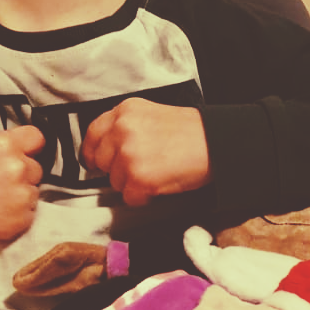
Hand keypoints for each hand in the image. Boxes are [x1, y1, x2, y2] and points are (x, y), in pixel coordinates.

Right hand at [0, 125, 43, 241]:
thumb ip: (4, 146)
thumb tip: (20, 148)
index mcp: (5, 145)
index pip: (37, 138)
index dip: (31, 147)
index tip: (28, 153)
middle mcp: (16, 167)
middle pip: (36, 168)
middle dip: (22, 175)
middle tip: (0, 182)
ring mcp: (20, 194)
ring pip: (33, 192)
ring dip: (20, 195)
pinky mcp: (21, 218)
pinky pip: (29, 213)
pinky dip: (17, 214)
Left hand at [81, 98, 209, 207]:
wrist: (217, 143)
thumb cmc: (189, 132)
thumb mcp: (150, 115)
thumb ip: (125, 126)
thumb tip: (106, 149)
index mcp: (124, 111)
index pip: (92, 134)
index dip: (94, 152)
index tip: (97, 162)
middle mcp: (121, 130)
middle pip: (101, 161)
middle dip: (117, 170)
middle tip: (141, 168)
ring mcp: (128, 155)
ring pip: (114, 182)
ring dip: (132, 184)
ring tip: (157, 172)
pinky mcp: (138, 178)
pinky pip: (129, 198)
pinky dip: (144, 197)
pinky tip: (160, 184)